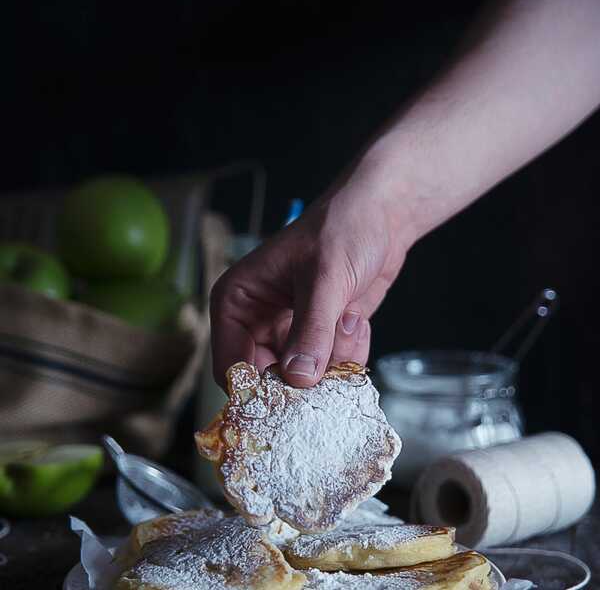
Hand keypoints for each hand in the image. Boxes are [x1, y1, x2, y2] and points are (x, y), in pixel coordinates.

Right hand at [210, 166, 414, 387]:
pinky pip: (330, 368)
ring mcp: (290, 331)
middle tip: (332, 367)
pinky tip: (356, 319)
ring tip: (348, 319)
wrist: (381, 219)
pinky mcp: (319, 337)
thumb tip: (298, 379)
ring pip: (304, 378)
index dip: (255, 389)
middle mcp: (258, 322)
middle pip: (268, 380)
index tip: (291, 401)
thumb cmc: (342, 229)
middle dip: (304, 379)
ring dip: (333, 359)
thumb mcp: (324, 278)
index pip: (230, 365)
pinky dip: (349, 353)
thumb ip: (311, 330)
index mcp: (238, 302)